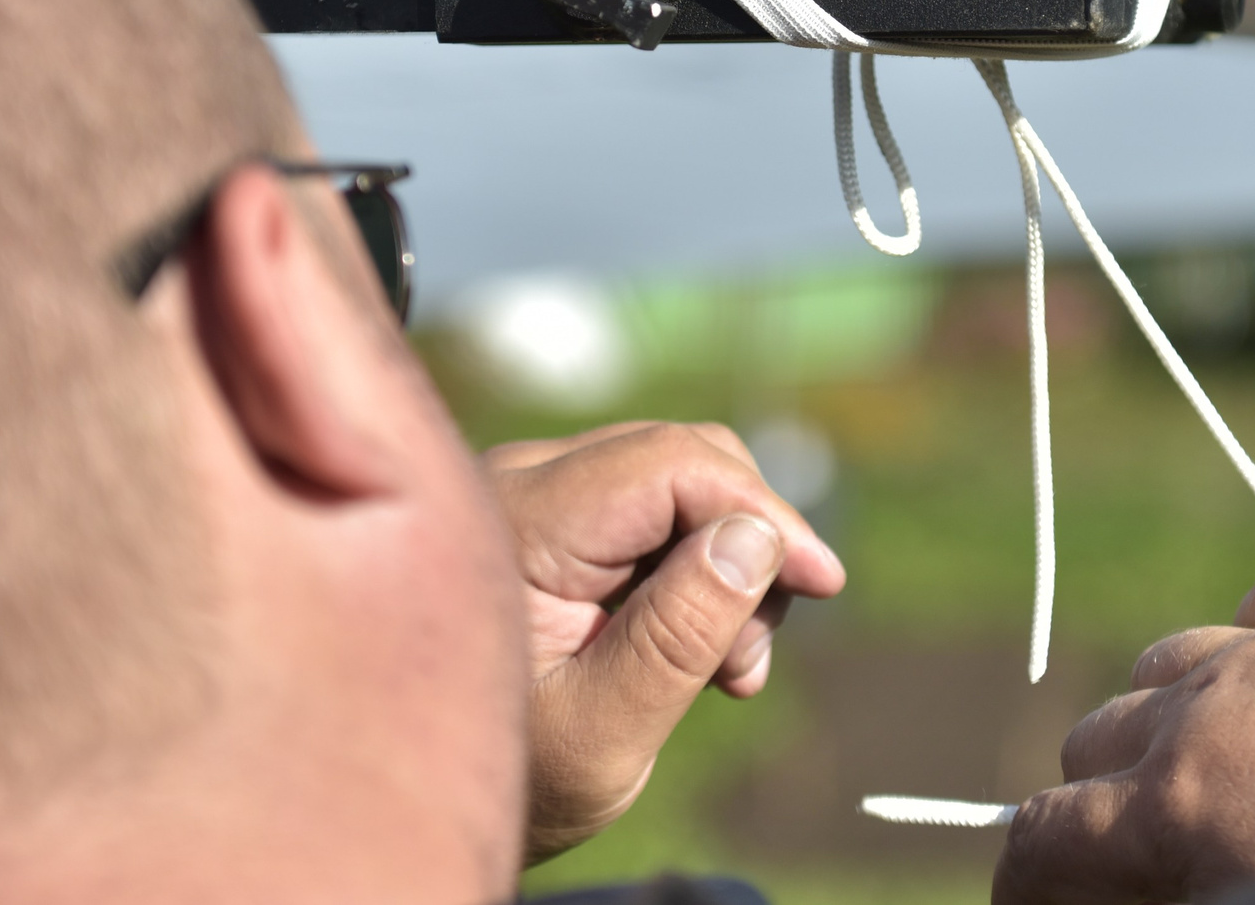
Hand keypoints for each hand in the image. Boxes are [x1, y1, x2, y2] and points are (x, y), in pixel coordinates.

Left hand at [485, 421, 845, 862]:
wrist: (429, 796)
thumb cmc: (511, 779)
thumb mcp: (601, 733)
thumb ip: (676, 637)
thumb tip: (756, 538)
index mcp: (518, 524)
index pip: (671, 464)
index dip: (762, 512)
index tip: (825, 583)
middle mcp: (521, 480)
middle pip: (685, 458)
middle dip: (748, 545)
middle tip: (749, 659)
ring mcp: (536, 492)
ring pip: (682, 479)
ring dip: (729, 564)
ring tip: (725, 671)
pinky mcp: (556, 516)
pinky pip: (657, 507)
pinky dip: (698, 570)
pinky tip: (699, 651)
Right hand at [995, 567, 1254, 904]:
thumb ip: (1205, 899)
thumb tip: (1182, 886)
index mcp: (1177, 803)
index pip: (1047, 838)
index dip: (1025, 882)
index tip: (1032, 904)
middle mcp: (1201, 710)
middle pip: (1089, 741)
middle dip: (1088, 802)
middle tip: (1135, 861)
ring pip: (1164, 659)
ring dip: (1157, 715)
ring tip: (1197, 764)